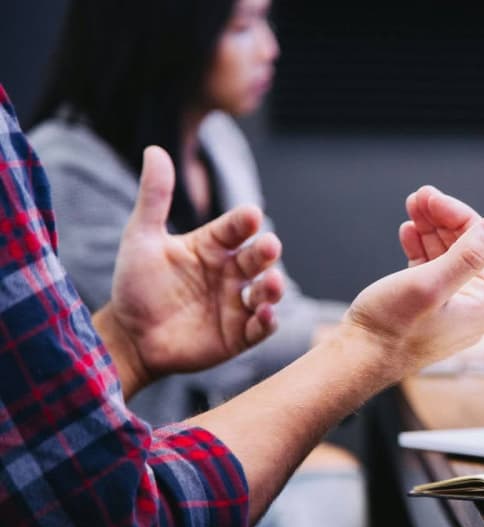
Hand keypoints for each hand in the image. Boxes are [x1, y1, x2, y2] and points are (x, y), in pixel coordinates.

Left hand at [105, 146, 284, 390]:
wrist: (128, 337)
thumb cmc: (135, 285)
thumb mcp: (141, 238)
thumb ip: (154, 197)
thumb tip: (154, 149)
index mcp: (213, 246)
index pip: (236, 228)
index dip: (244, 221)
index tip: (250, 214)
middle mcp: (230, 272)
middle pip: (257, 258)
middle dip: (266, 251)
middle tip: (269, 246)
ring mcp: (237, 303)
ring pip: (266, 291)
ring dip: (273, 287)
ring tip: (272, 283)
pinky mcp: (238, 335)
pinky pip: (260, 327)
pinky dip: (268, 321)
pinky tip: (265, 314)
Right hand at [344, 185, 483, 372]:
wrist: (357, 359)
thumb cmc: (391, 328)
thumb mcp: (430, 284)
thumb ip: (468, 255)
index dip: (458, 215)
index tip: (431, 197)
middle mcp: (473, 308)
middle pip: (467, 248)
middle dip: (443, 219)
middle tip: (419, 196)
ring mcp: (451, 308)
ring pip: (447, 255)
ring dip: (430, 229)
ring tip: (411, 207)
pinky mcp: (429, 308)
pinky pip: (432, 269)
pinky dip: (421, 248)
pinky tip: (408, 232)